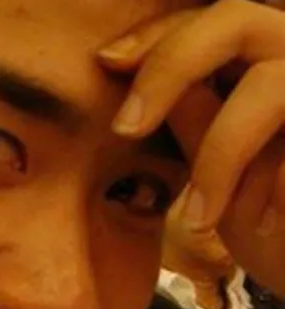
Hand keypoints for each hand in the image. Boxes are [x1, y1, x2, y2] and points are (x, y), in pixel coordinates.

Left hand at [97, 0, 284, 295]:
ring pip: (271, 84)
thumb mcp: (216, 165)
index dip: (156, 34)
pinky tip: (261, 223)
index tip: (106, 62)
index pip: (207, 20)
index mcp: (265, 61)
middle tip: (126, 126)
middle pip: (235, 17)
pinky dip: (273, 185)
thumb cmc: (267, 218)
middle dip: (170, 68)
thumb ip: (189, 114)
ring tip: (200, 218)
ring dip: (223, 155)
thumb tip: (127, 71)